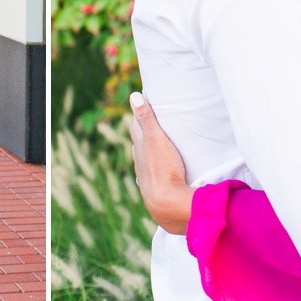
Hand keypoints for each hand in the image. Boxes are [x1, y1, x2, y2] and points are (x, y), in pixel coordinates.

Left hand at [128, 92, 194, 234]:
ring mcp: (146, 175)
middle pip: (139, 142)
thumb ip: (147, 119)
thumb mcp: (157, 140)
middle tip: (153, 120)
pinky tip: (159, 169)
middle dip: (143, 131)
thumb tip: (134, 96)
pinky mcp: (154, 187)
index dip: (140, 114)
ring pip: (144, 158)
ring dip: (149, 150)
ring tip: (157, 143)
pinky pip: (152, 173)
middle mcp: (139, 160)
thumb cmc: (163, 169)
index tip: (145, 103)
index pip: (137, 126)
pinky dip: (155, 166)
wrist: (167, 204)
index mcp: (140, 147)